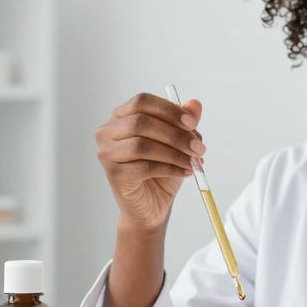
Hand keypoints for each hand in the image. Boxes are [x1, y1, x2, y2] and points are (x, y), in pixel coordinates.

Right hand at [95, 92, 204, 230]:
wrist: (152, 205)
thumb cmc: (161, 170)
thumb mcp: (178, 144)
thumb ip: (185, 123)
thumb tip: (195, 104)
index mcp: (122, 116)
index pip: (142, 102)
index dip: (169, 110)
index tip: (192, 123)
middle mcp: (108, 132)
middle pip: (141, 123)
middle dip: (175, 135)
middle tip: (199, 148)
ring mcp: (107, 153)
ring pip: (142, 146)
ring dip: (174, 153)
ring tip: (193, 162)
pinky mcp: (113, 174)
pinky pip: (144, 167)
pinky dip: (169, 169)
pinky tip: (183, 172)